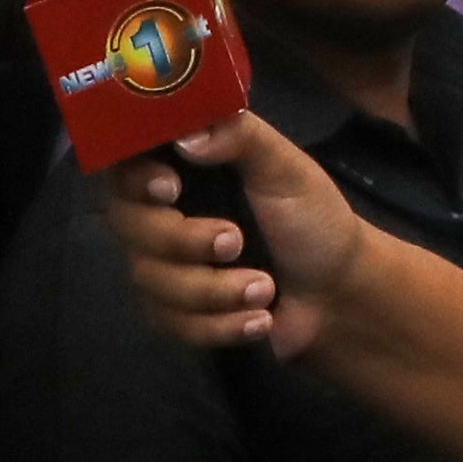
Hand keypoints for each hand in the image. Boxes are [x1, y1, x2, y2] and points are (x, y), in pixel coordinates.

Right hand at [100, 109, 362, 356]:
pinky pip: (170, 323)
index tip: (170, 189)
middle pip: (128, 225)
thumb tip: (186, 137)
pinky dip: (220, 325)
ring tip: (266, 288)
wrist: (336, 295)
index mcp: (185, 167)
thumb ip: (241, 138)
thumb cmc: (312, 220)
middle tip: (236, 242)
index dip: (134, 176)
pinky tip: (259, 318)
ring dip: (214, 290)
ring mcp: (163, 265)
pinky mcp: (173, 313)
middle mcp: (161, 213)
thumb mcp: (286, 169)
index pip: (126, 161)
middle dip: (183, 241)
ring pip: (150, 280)